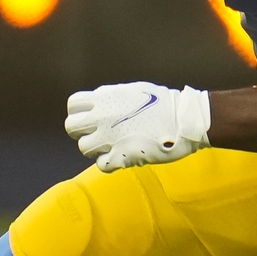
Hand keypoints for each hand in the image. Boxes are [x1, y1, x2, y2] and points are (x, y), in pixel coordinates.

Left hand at [65, 81, 210, 171]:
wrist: (185, 120)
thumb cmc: (164, 103)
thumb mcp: (134, 91)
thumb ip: (113, 98)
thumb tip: (100, 102)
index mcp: (107, 98)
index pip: (74, 105)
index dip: (80, 112)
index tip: (91, 116)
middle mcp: (102, 117)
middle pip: (71, 127)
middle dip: (82, 131)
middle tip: (98, 134)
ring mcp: (109, 138)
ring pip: (84, 148)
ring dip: (96, 148)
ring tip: (114, 145)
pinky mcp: (120, 157)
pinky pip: (101, 164)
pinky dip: (110, 162)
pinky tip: (124, 155)